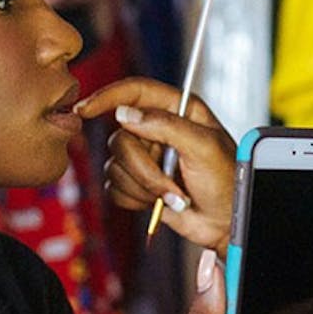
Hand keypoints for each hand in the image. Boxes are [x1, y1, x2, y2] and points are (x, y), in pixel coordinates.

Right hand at [74, 77, 236, 253]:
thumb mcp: (204, 147)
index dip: (108, 96)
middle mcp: (157, 129)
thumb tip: (125, 114)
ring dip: (144, 187)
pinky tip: (159, 203)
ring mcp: (146, 157)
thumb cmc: (227, 181)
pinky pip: (114, 189)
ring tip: (173, 196)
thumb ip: (166, 125)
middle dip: (144, 170)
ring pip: (115, 167)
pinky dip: (135, 200)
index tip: (85, 108)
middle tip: (173, 185)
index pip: (135, 91)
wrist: (226, 222)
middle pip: (121, 139)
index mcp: (177, 109)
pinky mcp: (137, 183)